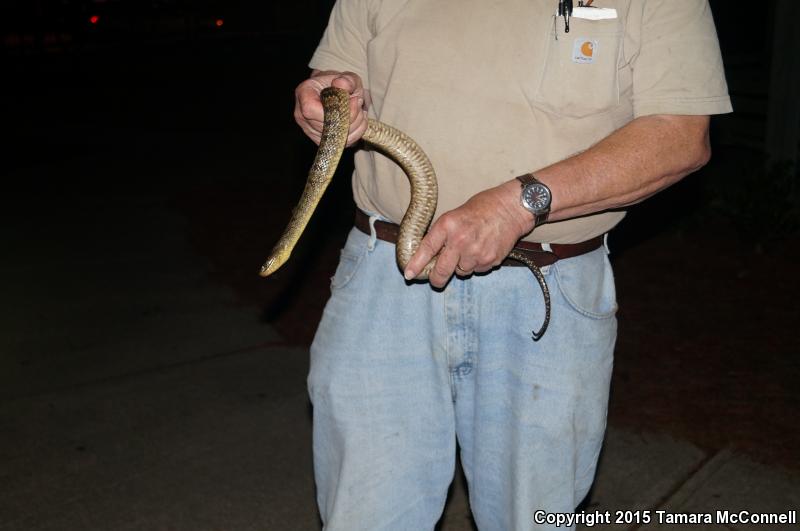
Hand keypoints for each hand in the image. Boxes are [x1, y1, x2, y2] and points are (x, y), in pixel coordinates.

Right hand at [294, 70, 367, 146]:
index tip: (352, 100)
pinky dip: (357, 132)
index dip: (334, 109)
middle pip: (327, 126)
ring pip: (337, 137)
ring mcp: (310, 131)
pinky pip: (343, 143)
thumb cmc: (339, 83)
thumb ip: (347, 80)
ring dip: (356, 124)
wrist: (336, 92)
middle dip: (350, 116)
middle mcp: (302, 116)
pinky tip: (358, 120)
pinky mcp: (322, 141)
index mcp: (303, 94)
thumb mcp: (347, 76)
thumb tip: (341, 84)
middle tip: (359, 102)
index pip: (311, 110)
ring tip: (359, 110)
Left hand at [404, 180, 535, 287]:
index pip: (427, 249)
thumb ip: (443, 234)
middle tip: (436, 279)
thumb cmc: (483, 208)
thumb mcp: (455, 214)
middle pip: (442, 270)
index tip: (409, 274)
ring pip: (461, 272)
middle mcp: (460, 241)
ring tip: (471, 248)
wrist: (512, 208)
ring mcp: (476, 253)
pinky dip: (477, 264)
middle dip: (436, 279)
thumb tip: (430, 255)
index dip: (416, 264)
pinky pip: (477, 270)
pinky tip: (483, 249)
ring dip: (462, 266)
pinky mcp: (490, 260)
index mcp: (448, 225)